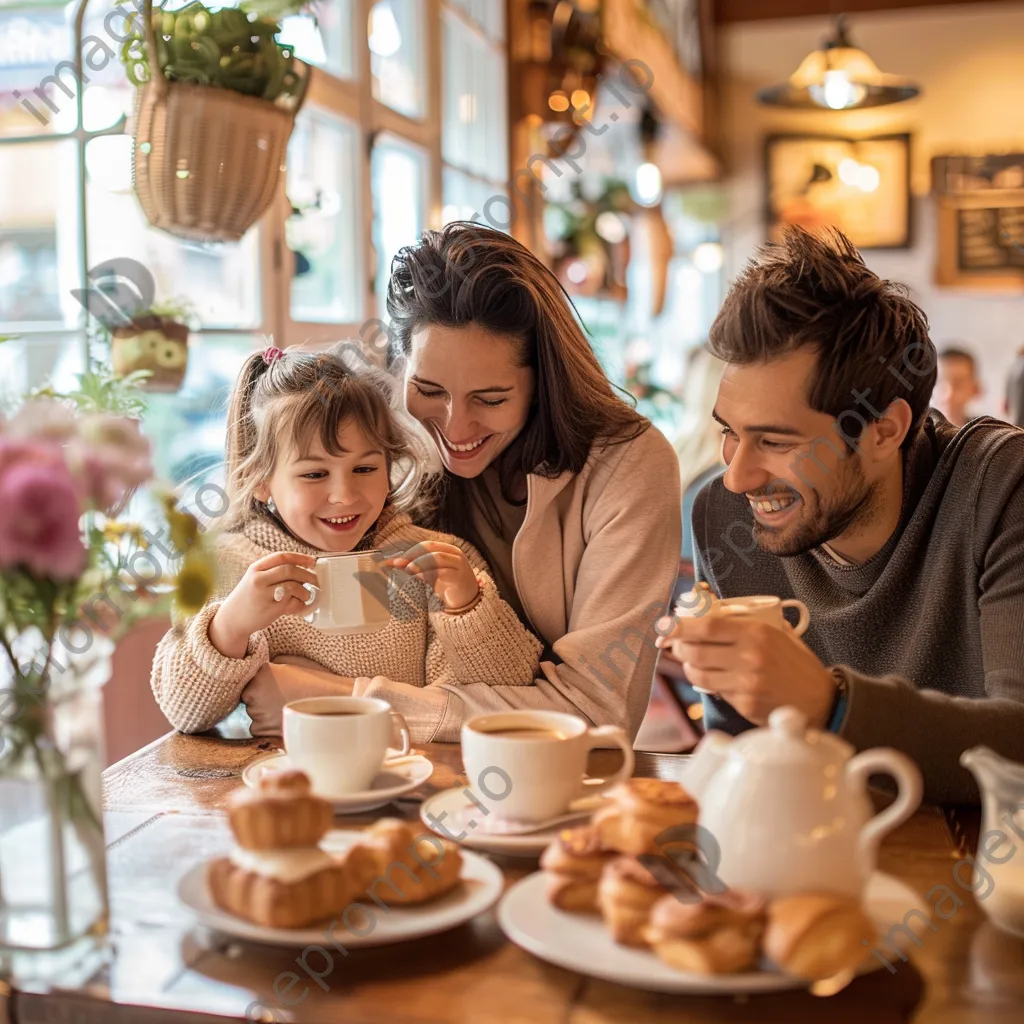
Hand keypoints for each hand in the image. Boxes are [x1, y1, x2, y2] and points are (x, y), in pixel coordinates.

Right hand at [209, 552, 317, 658]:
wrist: (232, 619)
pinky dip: (301, 604)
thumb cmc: (248, 598)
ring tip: (306, 595)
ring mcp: (264, 594)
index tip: (313, 561)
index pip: (282, 557)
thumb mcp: (254, 579)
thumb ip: (274, 572)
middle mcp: (258, 579)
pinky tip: (298, 605)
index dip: (301, 558)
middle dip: (308, 575)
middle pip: (290, 570)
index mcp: (255, 568)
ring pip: (294, 586)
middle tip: (316, 581)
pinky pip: (293, 603)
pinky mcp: (271, 609)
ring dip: (305, 591)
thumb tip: (304, 570)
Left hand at [242, 659, 355, 736]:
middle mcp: (253, 691)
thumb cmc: (315, 682)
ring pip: (252, 713)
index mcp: (260, 672)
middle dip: (260, 699)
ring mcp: (255, 711)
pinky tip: (283, 720)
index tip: (272, 686)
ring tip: (284, 710)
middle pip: (248, 697)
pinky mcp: (260, 729)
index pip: (248, 678)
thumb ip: (270, 667)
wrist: (331, 704)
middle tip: (280, 698)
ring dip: (262, 713)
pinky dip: (266, 727)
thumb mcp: (290, 664)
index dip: (261, 684)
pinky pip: (256, 728)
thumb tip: (258, 672)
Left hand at [384, 541, 478, 611]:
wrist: (467, 601)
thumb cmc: (446, 586)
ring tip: (407, 571)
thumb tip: (393, 564)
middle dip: (412, 555)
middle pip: (430, 548)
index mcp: (445, 549)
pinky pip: (443, 572)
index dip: (409, 552)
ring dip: (420, 563)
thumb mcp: (429, 574)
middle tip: (398, 565)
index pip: (425, 545)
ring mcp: (458, 564)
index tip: (393, 561)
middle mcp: (453, 553)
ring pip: (437, 558)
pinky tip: (419, 579)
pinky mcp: (460, 577)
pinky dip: (429, 574)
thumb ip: (414, 568)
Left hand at [656, 615, 834, 726]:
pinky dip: (709, 684)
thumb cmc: (795, 663)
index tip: (666, 626)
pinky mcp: (745, 704)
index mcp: (757, 632)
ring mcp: (747, 683)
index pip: (707, 625)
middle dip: (679, 647)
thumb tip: (706, 602)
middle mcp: (750, 656)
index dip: (679, 626)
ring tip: (694, 661)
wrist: (821, 700)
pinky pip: (714, 691)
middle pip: (695, 650)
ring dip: (690, 667)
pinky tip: (717, 678)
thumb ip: (745, 621)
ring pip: (698, 673)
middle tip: (676, 644)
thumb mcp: (778, 632)